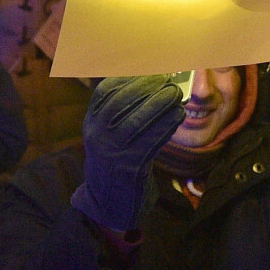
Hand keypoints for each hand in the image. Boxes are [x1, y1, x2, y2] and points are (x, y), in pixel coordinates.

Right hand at [72, 75, 187, 231]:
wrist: (108, 202)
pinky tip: (178, 115)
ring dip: (160, 104)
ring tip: (176, 94)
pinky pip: (151, 142)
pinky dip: (166, 126)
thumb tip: (154, 82)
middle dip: (147, 86)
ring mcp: (111, 153)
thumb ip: (124, 111)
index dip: (129, 76)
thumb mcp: (109, 134)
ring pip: (137, 121)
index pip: (106, 91)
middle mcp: (97, 136)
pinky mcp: (129, 168)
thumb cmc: (116, 160)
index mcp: (91, 123)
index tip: (150, 67)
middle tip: (168, 79)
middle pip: (121, 103)